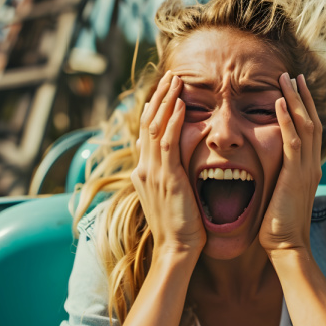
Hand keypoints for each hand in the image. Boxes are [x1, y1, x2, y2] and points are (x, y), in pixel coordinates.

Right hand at [131, 71, 206, 257]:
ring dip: (166, 101)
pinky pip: (168, 142)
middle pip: (148, 122)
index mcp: (144, 173)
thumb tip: (174, 161)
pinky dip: (174, 121)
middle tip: (171, 76)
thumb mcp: (172, 196)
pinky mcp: (166, 177)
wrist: (176, 250)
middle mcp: (144, 168)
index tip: (165, 92)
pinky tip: (181, 104)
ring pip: (156, 127)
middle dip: (159, 97)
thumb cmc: (180, 229)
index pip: (146, 133)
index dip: (154, 109)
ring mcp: (152, 172)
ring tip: (176, 80)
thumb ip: (170, 176)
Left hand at [259, 73, 321, 252]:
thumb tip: (269, 170)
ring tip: (286, 79)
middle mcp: (312, 165)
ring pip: (304, 124)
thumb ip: (280, 178)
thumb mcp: (281, 195)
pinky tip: (279, 102)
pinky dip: (286, 119)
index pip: (309, 130)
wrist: (287, 247)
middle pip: (311, 120)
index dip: (303, 108)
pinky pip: (293, 140)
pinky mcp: (296, 175)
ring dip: (294, 99)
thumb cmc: (278, 226)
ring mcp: (306, 169)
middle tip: (293, 74)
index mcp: (308, 169)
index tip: (294, 89)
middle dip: (301, 96)